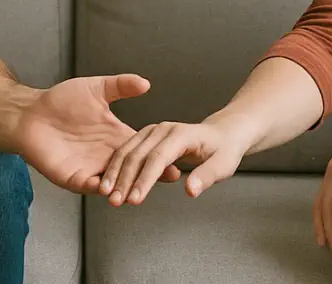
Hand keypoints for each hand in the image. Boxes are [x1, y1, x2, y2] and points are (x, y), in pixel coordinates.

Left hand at [15, 74, 179, 194]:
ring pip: (113, 184)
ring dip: (125, 188)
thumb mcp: (96, 88)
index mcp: (115, 135)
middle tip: (169, 177)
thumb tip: (146, 82)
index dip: (159, 154)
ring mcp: (89, 167)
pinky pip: (86, 186)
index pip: (143, 149)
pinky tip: (106, 188)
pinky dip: (97, 188)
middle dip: (149, 176)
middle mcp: (106, 155)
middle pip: (133, 170)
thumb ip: (121, 86)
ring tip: (140, 191)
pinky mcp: (71, 176)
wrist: (30, 112)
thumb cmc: (60, 100)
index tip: (178, 158)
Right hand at [100, 116, 255, 205]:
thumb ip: (206, 177)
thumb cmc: (223, 149)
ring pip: (127, 151)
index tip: (136, 199)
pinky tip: (109, 182)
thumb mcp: (223, 165)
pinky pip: (126, 150)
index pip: (158, 158)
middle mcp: (163, 129)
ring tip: (108, 195)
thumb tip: (191, 190)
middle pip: (138, 154)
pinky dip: (115, 167)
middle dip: (125, 180)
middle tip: (116, 202)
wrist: (221, 133)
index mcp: (182, 134)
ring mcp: (152, 131)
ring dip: (116, 174)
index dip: (145, 180)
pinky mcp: (146, 136)